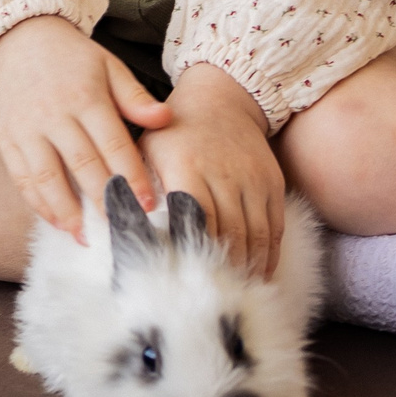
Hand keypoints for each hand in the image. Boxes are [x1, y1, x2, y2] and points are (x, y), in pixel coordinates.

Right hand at [0, 16, 170, 239]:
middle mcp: (55, 115)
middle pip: (82, 165)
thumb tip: (165, 119)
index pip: (113, 144)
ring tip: (86, 236)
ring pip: (48, 177)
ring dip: (68, 211)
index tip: (148, 204)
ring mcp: (27, 129)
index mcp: (86, 97)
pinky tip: (56, 221)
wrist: (24, 41)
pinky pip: (22, 178)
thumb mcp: (110, 68)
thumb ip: (136, 98)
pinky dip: (38, 203)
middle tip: (122, 229)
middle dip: (104, 201)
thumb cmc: (75, 60)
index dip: (132, 176)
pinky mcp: (7, 139)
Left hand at [141, 65, 283, 277]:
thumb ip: (136, 186)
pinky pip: (274, 225)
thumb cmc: (174, 132)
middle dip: (223, 269)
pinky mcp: (271, 182)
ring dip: (248, 268)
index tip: (187, 280)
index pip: (192, 219)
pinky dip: (269, 254)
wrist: (221, 98)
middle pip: (228, 232)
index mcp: (187, 166)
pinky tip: (261, 273)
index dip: (193, 252)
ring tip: (239, 292)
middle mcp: (223, 173)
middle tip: (214, 298)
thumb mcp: (147, 149)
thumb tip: (122, 225)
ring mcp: (251, 179)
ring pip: (254, 234)